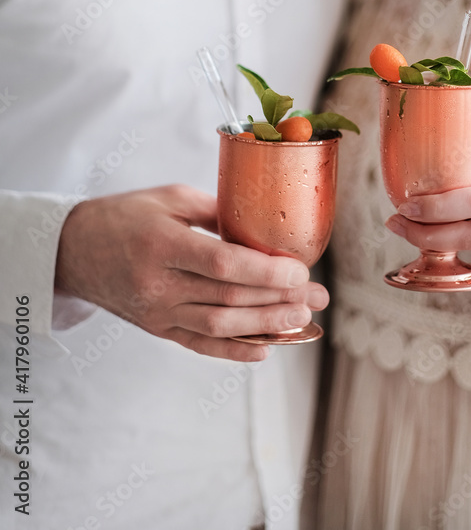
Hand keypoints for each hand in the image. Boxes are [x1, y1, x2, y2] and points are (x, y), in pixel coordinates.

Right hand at [55, 185, 328, 362]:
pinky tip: (266, 347)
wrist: (75, 250)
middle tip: (317, 297)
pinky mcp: (157, 329)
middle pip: (229, 298)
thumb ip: (217, 211)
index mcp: (162, 245)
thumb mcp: (170, 198)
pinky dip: (235, 351)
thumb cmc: (126, 216)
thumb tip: (265, 226)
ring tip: (303, 320)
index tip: (300, 270)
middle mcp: (158, 284)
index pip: (223, 264)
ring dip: (267, 326)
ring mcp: (157, 312)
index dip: (266, 270)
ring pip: (219, 326)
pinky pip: (200, 345)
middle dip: (280, 300)